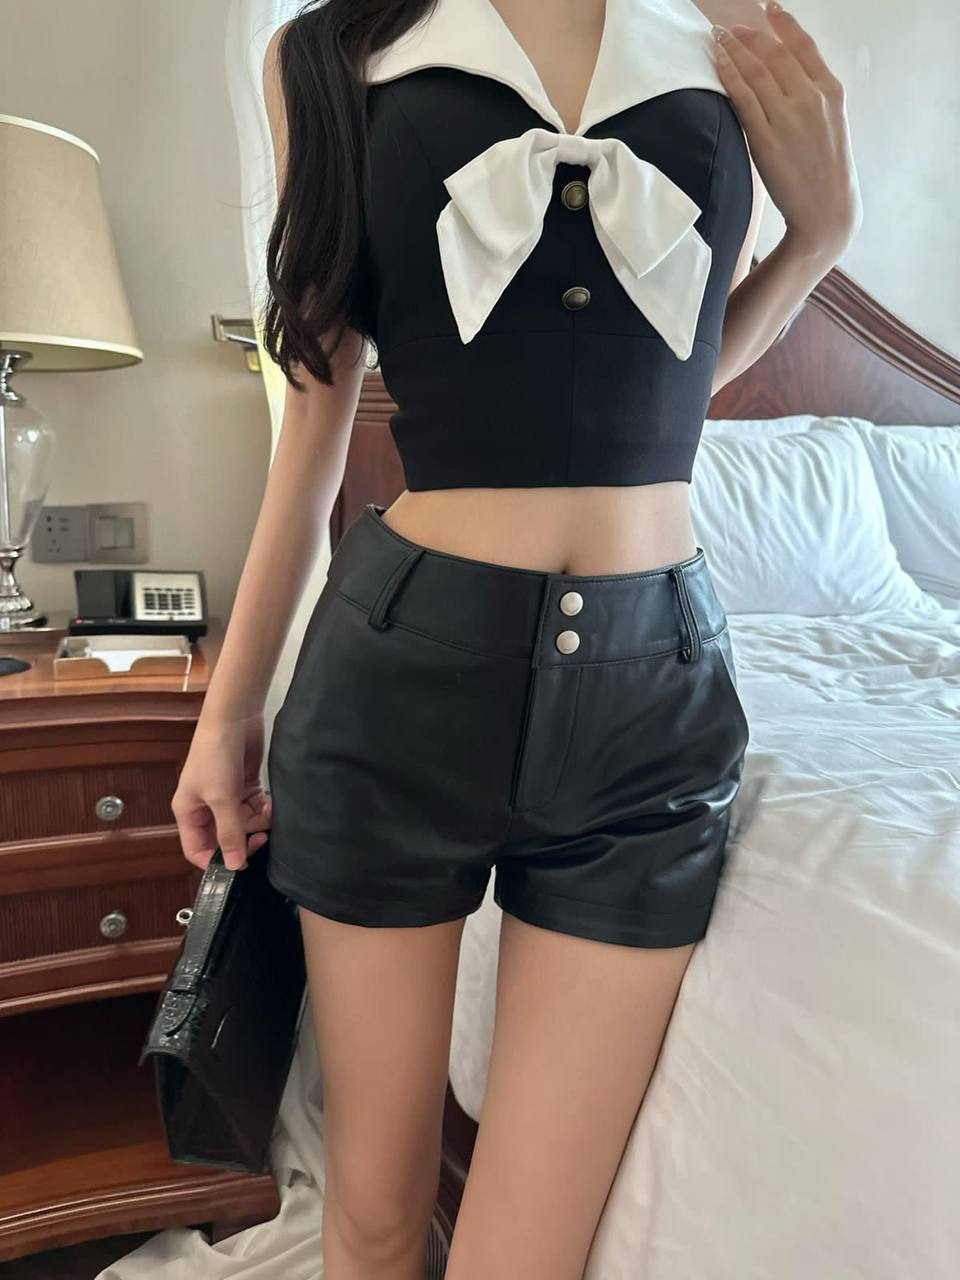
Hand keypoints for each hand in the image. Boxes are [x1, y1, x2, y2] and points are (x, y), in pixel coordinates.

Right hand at [171, 711, 272, 870]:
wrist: (235, 718)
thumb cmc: (215, 753)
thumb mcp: (221, 798)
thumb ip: (229, 833)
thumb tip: (233, 866)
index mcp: (188, 812)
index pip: (197, 850)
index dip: (216, 861)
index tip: (239, 865)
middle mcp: (206, 807)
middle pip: (225, 839)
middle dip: (244, 839)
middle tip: (260, 837)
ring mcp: (226, 796)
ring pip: (244, 824)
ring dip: (258, 822)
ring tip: (266, 810)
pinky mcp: (244, 786)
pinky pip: (255, 809)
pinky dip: (264, 809)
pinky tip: (269, 802)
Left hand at [711, 2, 862, 258]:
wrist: (827, 209)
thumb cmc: (827, 169)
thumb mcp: (831, 122)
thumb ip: (812, 95)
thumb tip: (784, 74)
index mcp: (831, 90)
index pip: (804, 46)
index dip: (783, 24)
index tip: (768, 8)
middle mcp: (811, 98)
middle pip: (775, 54)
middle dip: (750, 34)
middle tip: (730, 24)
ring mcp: (788, 118)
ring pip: (757, 72)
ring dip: (734, 50)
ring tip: (718, 37)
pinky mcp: (767, 140)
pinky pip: (744, 99)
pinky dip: (729, 77)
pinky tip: (718, 63)